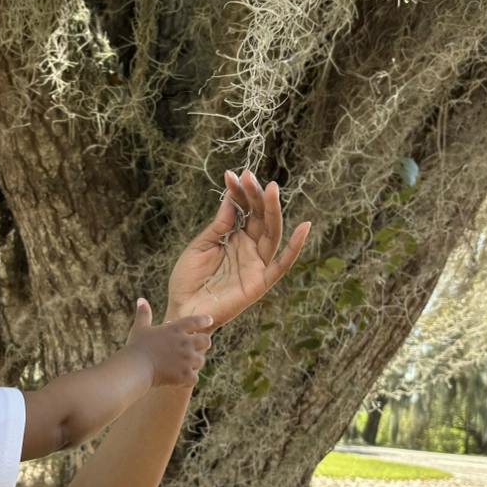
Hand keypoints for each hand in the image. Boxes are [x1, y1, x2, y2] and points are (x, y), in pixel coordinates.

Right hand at [125, 301, 212, 387]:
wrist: (135, 367)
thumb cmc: (136, 347)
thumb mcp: (140, 328)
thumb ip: (144, 313)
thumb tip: (141, 299)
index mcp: (175, 329)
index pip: (196, 321)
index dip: (204, 320)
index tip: (210, 320)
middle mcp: (185, 342)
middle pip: (206, 341)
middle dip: (203, 344)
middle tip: (198, 347)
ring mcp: (187, 359)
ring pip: (200, 361)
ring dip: (194, 363)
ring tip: (186, 366)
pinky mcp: (184, 375)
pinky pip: (194, 378)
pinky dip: (188, 380)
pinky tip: (181, 381)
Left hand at [166, 171, 309, 328]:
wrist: (182, 311)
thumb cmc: (187, 280)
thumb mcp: (200, 246)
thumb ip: (219, 225)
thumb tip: (231, 198)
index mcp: (232, 238)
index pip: (242, 210)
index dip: (238, 192)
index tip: (232, 175)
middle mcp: (247, 248)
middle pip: (258, 217)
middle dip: (254, 195)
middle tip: (248, 176)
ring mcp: (255, 264)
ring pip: (271, 232)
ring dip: (272, 210)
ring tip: (271, 188)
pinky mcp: (261, 281)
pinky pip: (282, 264)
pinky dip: (295, 247)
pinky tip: (304, 227)